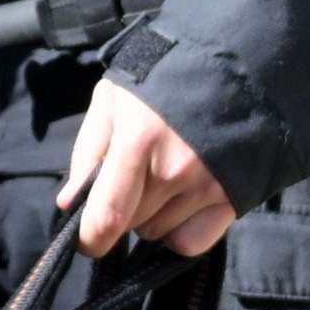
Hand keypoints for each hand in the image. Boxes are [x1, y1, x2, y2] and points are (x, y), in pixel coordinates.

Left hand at [58, 77, 236, 258]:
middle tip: (134, 178)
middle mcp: (175, 169)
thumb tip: (71, 202)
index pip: (107, 216)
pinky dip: (180, 232)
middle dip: (123, 211)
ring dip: (152, 218)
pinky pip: (191, 243)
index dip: (89, 239)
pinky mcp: (233, 199)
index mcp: (139, 140)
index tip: (86, 240)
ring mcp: (207, 186)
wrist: (238, 66)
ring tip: (163, 180)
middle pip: (131, 225)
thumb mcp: (114, 99)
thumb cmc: (165, 80)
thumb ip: (89, 151)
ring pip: (159, 234)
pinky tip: (181, 206)